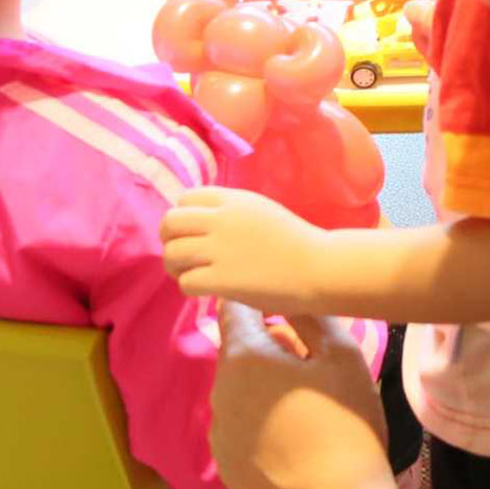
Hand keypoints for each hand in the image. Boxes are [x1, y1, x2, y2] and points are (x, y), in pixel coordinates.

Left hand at [164, 187, 337, 310]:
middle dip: (170, 240)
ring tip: (191, 275)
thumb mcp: (261, 212)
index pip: (186, 198)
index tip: (193, 234)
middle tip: (183, 256)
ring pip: (172, 253)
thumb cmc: (295, 243)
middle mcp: (222, 220)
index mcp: (233, 200)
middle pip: (170, 222)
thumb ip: (231, 212)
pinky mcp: (222, 279)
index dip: (183, 217)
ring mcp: (220, 249)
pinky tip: (205, 290)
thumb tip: (199, 223)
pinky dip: (189, 287)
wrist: (320, 268)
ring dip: (176, 267)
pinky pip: (185, 282)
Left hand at [207, 301, 392, 488]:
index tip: (279, 305)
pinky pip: (237, 429)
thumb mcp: (342, 355)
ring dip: (259, 387)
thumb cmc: (345, 420)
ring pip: (236, 392)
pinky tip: (289, 438)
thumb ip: (311, 317)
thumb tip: (288, 295)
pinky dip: (256, 424)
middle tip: (308, 363)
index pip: (233, 308)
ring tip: (302, 404)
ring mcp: (219, 432)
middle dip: (265, 349)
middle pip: (237, 353)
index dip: (255, 301)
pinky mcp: (225, 466)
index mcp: (244, 356)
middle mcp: (219, 390)